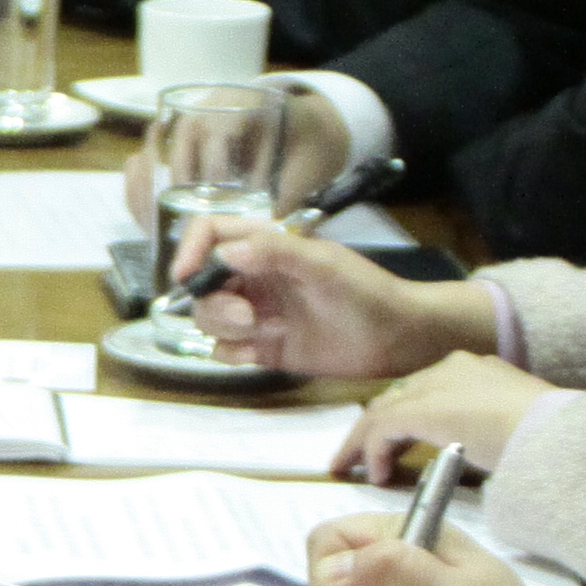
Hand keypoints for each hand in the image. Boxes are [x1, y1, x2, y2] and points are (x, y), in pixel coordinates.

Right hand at [169, 216, 481, 379]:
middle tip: (248, 317)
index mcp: (266, 246)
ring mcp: (257, 314)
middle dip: (214, 300)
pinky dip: (230, 352)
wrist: (398, 337)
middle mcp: (255, 277)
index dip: (190, 249)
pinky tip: (258, 353)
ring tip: (264, 332)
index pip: (210, 233)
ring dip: (224, 326)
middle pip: (202, 283)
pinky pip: (223, 350)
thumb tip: (223, 254)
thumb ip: (273, 251)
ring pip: (208, 317)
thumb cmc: (366, 291)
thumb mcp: (323, 263)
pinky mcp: (263, 349)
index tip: (187, 274)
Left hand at [342, 352, 562, 482]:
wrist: (557, 433)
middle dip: (378, 426)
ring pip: (384, 410)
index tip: (396, 443)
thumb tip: (476, 450)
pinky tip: (377, 476)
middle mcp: (453, 369)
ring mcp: (437, 385)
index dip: (407, 415)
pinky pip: (383, 428)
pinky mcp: (423, 409)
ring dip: (364, 441)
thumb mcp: (513, 427)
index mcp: (477, 370)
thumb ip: (488, 430)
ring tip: (351, 467)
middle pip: (400, 396)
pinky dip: (373, 452)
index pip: (427, 390)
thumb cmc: (548, 438)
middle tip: (362, 455)